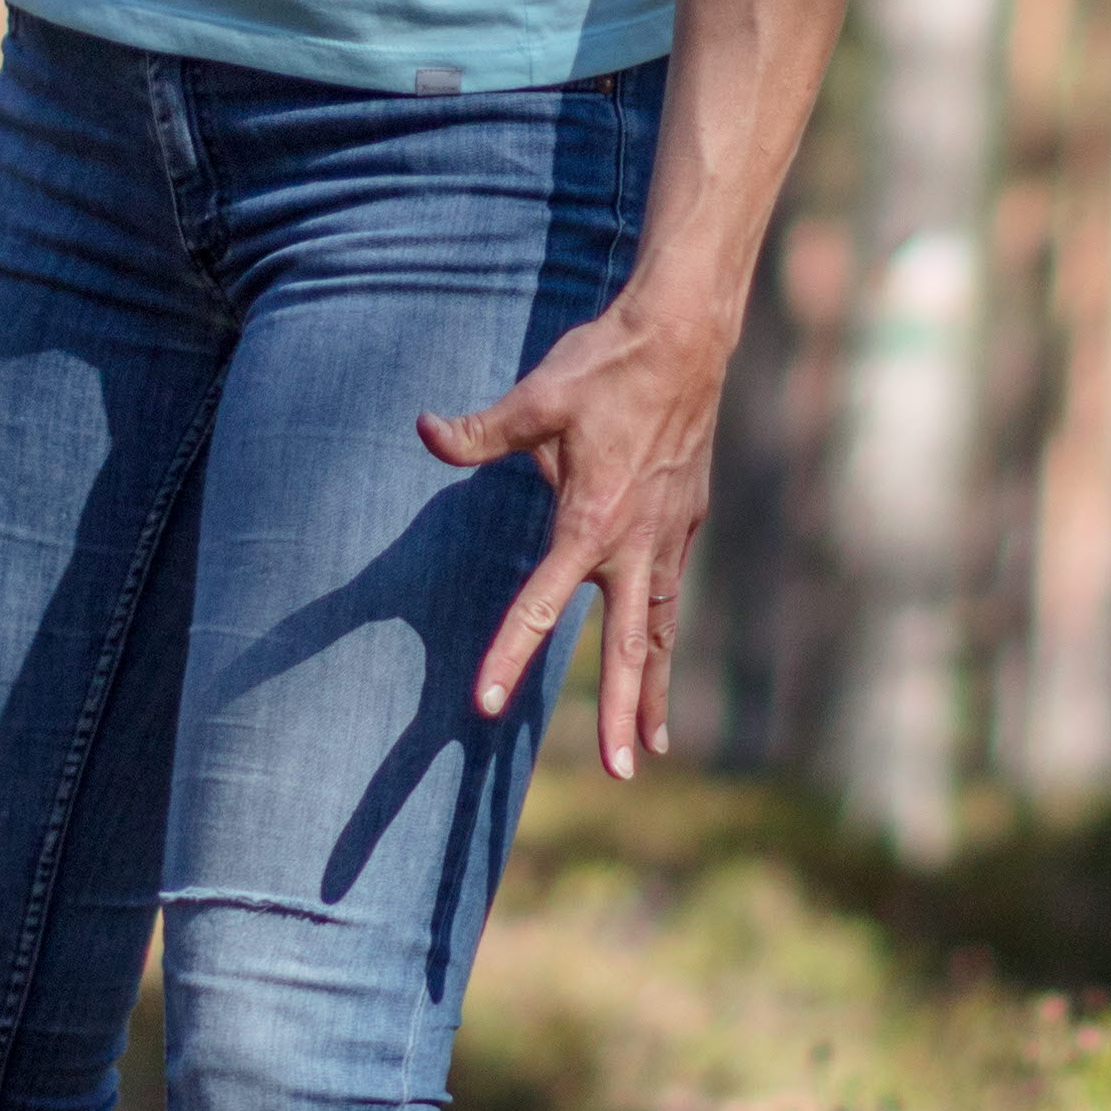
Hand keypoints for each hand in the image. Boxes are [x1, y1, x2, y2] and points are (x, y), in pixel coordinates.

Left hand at [426, 289, 743, 782]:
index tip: (486, 703)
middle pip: (629, 648)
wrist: (685, 337)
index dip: (510, 655)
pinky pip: (670, 597)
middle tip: (621, 773)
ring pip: (659, 632)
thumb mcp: (536, 397)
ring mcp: (666, 536)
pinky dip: (666, 639)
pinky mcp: (683, 522)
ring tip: (651, 749)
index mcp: (590, 521)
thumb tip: (424, 432)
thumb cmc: (605, 366)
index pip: (541, 603)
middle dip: (623, 713)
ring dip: (653, 691)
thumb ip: (480, 430)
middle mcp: (634, 542)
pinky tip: (660, 662)